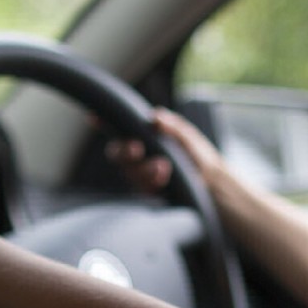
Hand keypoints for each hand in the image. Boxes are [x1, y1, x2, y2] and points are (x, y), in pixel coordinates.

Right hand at [106, 107, 227, 191]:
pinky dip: (151, 180)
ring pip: (130, 171)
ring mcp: (141, 174)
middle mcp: (138, 155)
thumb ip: (172, 126)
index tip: (94, 118)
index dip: (104, 123)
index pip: (119, 128)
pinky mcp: (148, 191)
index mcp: (144, 136)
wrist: (213, 182)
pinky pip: (142, 187)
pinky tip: (164, 176)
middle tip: (137, 148)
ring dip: (145, 168)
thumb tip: (155, 116)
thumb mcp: (188, 136)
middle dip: (125, 150)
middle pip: (118, 153)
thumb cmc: (198, 155)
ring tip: (164, 165)